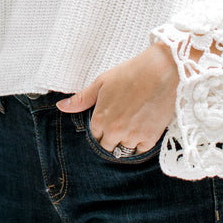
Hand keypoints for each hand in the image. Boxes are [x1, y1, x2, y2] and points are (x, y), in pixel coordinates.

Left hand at [57, 42, 178, 154]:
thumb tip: (61, 107)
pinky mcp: (150, 138)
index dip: (102, 129)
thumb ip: (82, 99)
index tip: (110, 120)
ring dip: (126, 141)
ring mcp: (132, 137)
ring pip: (124, 149)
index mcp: (100, 119)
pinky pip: (140, 150)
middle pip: (108, 146)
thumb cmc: (131, 73)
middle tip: (122, 123)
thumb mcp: (102, 82)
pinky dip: (140, 143)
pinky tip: (143, 129)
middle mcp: (114, 132)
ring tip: (134, 124)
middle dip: (112, 138)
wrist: (161, 71)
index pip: (95, 136)